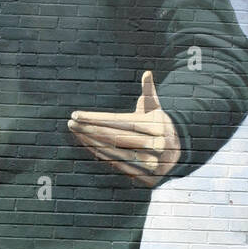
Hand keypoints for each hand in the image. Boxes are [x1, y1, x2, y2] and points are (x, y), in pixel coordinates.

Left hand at [67, 71, 180, 185]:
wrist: (176, 158)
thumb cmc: (159, 127)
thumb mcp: (157, 110)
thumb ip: (150, 93)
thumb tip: (147, 73)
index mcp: (157, 126)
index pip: (121, 121)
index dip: (97, 118)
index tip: (78, 114)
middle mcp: (155, 144)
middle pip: (115, 136)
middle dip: (90, 130)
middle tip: (71, 123)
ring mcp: (149, 162)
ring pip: (113, 151)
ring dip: (91, 142)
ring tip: (76, 132)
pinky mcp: (142, 175)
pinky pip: (115, 163)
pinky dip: (99, 154)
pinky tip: (87, 144)